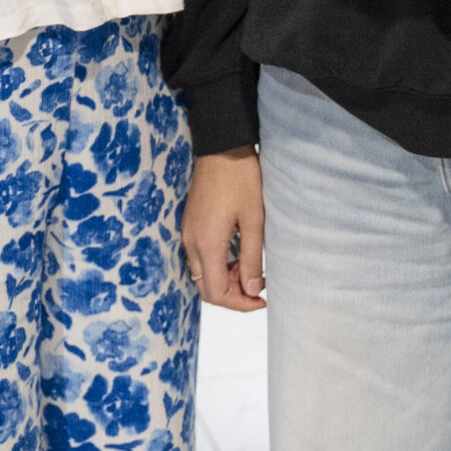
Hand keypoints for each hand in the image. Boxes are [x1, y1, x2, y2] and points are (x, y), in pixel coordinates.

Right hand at [182, 148, 265, 311]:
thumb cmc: (241, 178)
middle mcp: (191, 242)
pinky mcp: (191, 224)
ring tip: (252, 268)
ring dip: (226, 279)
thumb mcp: (254, 220)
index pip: (216, 293)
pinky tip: (238, 253)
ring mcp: (188, 233)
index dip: (240, 304)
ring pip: (202, 273)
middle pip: (206, 288)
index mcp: (206, 244)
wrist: (222, 147)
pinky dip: (219, 264)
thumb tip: (251, 290)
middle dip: (233, 295)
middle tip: (258, 285)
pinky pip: (200, 257)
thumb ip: (251, 258)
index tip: (261, 299)